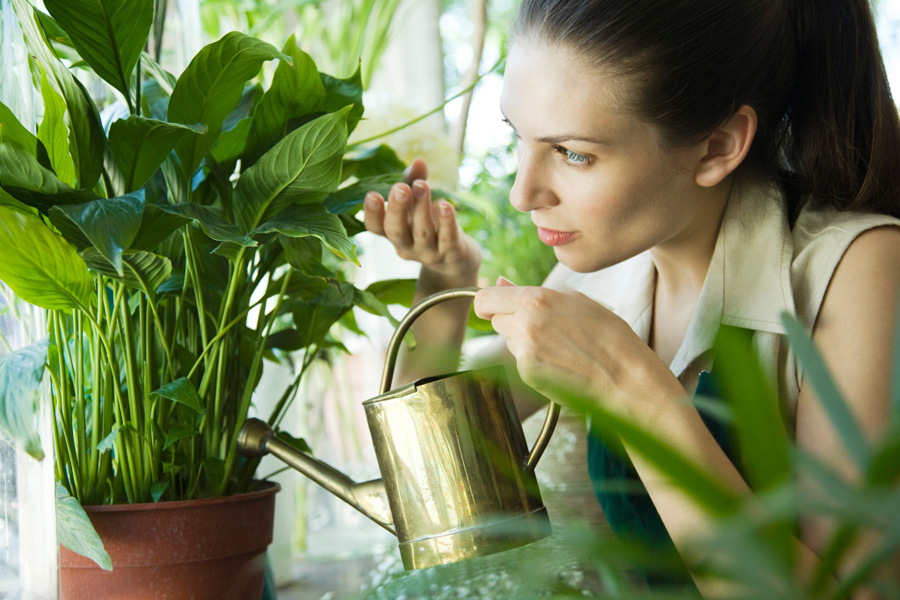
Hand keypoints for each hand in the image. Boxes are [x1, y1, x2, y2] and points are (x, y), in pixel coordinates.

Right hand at [363, 158, 481, 286]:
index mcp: (393, 232)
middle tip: (400, 188)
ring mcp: (429, 253)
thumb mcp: (419, 203)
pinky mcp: (452, 254)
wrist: (457, 259)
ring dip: (421, 208)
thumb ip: (415, 181)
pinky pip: (448, 239)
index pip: (375, 227)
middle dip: (397, 209)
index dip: (372, 213)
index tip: (372, 194)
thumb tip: (419, 161)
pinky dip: (446, 222)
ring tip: (422, 185)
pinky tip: (446, 205)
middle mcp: (407, 246)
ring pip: (422, 233)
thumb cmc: (431, 225)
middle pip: (396, 231)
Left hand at [474, 281, 681, 418]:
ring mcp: (524, 353)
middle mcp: (524, 325)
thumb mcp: (576, 301)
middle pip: (495, 320)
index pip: (485, 298)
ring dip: (525, 341)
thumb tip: (500, 282)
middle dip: (510, 320)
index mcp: (535, 299)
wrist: (627, 379)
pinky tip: (562, 362)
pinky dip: (535, 361)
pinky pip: (522, 362)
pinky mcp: (528, 376)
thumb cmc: (609, 336)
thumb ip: (532, 292)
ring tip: (561, 346)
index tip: (496, 307)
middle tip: (543, 326)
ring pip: (510, 341)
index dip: (489, 302)